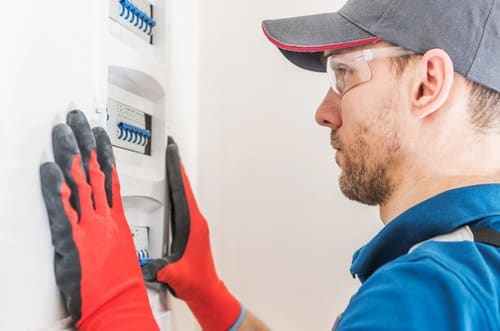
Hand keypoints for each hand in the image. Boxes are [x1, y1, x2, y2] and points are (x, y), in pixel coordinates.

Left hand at [40, 110, 157, 329]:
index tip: (100, 135)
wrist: (119, 305)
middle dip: (86, 142)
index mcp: (115, 221)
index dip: (105, 154)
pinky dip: (54, 188)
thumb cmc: (121, 286)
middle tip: (79, 120)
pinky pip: (60, 210)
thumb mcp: (120, 253)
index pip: (110, 178)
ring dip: (70, 154)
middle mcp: (103, 218)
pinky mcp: (71, 241)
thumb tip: (104, 222)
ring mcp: (87, 227)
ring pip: (78, 183)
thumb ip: (111, 232)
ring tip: (63, 131)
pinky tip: (49, 169)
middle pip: (94, 172)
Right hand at [142, 137, 242, 330]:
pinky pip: (183, 205)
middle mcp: (196, 221)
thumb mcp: (176, 275)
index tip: (173, 153)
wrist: (206, 289)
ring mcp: (195, 225)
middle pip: (185, 188)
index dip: (177, 171)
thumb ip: (163, 270)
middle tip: (170, 150)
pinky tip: (168, 193)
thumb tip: (152, 266)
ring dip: (177, 180)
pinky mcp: (191, 231)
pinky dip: (176, 194)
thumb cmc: (196, 281)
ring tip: (168, 164)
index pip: (183, 191)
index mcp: (194, 224)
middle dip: (176, 169)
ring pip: (184, 196)